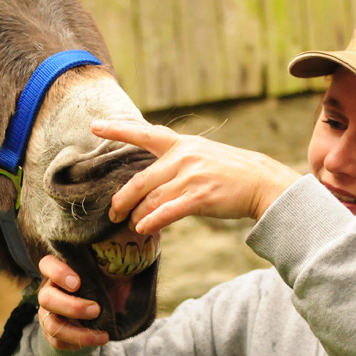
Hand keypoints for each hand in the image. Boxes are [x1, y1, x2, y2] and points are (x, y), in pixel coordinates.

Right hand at [36, 254, 108, 350]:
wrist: (102, 310)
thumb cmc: (105, 284)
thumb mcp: (109, 272)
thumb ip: (111, 266)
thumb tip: (125, 262)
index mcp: (60, 271)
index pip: (47, 264)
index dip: (57, 273)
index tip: (77, 283)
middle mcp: (49, 290)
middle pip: (46, 298)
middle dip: (72, 307)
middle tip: (96, 310)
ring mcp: (48, 313)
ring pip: (51, 324)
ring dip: (77, 332)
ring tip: (102, 335)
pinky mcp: (52, 332)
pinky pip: (57, 341)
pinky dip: (77, 343)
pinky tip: (96, 340)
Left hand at [91, 120, 300, 235]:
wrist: (261, 181)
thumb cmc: (230, 172)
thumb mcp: (202, 154)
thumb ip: (176, 162)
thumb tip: (151, 180)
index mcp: (181, 144)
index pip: (143, 133)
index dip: (117, 130)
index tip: (94, 126)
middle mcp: (183, 157)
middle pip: (140, 181)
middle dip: (121, 200)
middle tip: (113, 213)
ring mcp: (191, 177)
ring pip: (151, 200)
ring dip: (138, 216)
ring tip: (133, 225)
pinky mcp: (200, 197)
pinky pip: (167, 212)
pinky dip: (152, 222)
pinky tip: (144, 229)